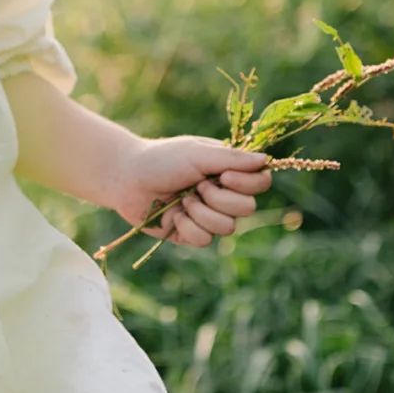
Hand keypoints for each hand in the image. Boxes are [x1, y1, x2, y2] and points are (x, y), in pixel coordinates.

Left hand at [110, 136, 272, 248]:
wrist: (127, 178)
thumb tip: (266, 160)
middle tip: (197, 186)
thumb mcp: (197, 153)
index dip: (248, 184)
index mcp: (228, 171)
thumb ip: (232, 158)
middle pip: (248, 208)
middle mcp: (223, 194)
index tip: (224, 176)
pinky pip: (204, 239)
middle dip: (220, 198)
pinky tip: (173, 216)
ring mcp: (208, 216)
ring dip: (201, 212)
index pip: (260, 182)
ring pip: (227, 228)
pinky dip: (187, 226)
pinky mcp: (191, 234)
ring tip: (182, 199)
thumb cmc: (162, 159)